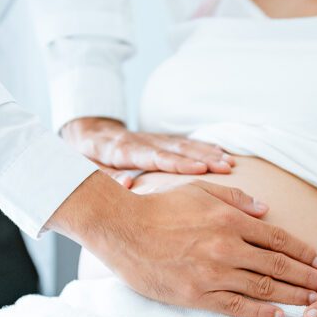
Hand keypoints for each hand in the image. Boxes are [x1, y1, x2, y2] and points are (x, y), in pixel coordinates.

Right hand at [48, 172, 316, 316]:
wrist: (123, 229)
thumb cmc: (160, 207)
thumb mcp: (200, 189)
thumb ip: (235, 197)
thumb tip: (264, 209)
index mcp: (230, 219)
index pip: (277, 238)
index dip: (301, 251)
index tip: (316, 260)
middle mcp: (227, 247)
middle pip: (278, 265)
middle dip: (305, 276)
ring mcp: (213, 273)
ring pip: (263, 288)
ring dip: (291, 296)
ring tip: (309, 301)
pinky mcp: (198, 294)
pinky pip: (237, 306)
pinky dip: (261, 312)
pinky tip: (277, 315)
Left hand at [61, 117, 233, 186]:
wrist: (90, 132)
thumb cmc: (88, 156)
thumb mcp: (87, 167)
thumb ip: (106, 177)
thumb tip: (127, 184)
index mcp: (123, 150)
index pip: (154, 156)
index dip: (177, 163)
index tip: (199, 170)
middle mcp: (143, 141)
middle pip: (175, 149)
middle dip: (202, 157)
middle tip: (225, 167)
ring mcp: (154, 139)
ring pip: (183, 144)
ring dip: (207, 153)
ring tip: (229, 162)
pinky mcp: (160, 139)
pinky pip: (185, 142)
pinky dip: (204, 146)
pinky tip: (222, 152)